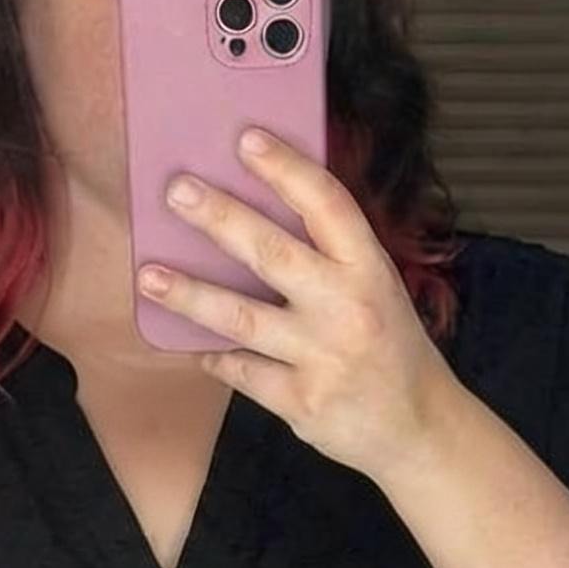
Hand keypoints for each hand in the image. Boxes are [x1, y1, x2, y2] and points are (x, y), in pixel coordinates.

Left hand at [135, 126, 464, 480]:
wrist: (419, 428)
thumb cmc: (391, 348)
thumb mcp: (379, 289)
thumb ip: (331, 256)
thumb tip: (261, 211)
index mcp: (370, 270)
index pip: (327, 205)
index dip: (286, 169)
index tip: (246, 139)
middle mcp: (347, 308)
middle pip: (273, 253)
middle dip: (220, 218)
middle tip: (176, 191)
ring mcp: (322, 358)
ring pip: (243, 318)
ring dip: (191, 295)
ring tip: (149, 276)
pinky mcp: (301, 402)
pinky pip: (242, 372)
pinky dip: (215, 357)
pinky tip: (195, 345)